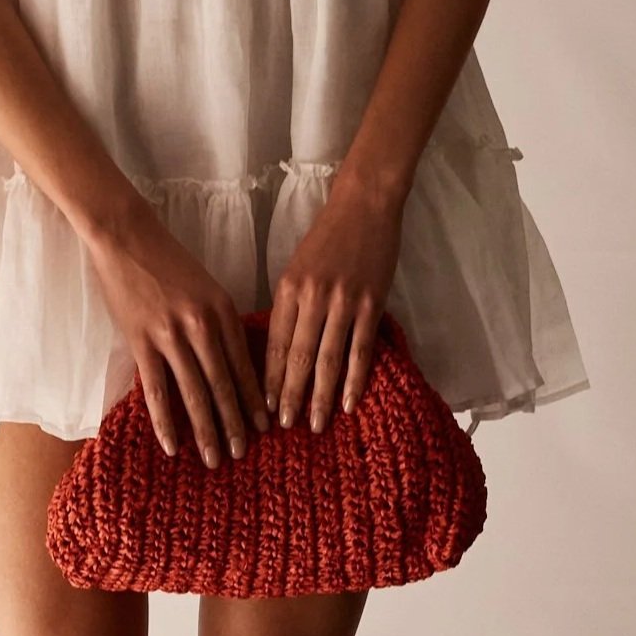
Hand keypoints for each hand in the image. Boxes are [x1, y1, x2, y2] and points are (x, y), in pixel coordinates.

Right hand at [86, 205, 271, 465]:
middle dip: (235, 424)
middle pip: (224, 385)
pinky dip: (166, 422)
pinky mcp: (141, 341)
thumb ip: (220, 322)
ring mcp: (171, 335)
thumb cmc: (167, 260)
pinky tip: (172, 446)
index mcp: (224, 310)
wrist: (126, 236)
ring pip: (195, 394)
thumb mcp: (207, 287)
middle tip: (243, 454)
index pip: (245, 365)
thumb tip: (233, 363)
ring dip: (206, 431)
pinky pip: (157, 391)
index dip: (254, 400)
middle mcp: (203, 325)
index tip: (264, 427)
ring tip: (215, 458)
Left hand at [266, 170, 406, 432]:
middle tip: (283, 428)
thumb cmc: (328, 238)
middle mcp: (312, 297)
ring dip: (321, 396)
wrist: (365, 206)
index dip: (269, 379)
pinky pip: (361, 350)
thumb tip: (279, 350)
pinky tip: (350, 402)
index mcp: (288, 289)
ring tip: (315, 425)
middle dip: (290, 396)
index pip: (274, 344)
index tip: (263, 408)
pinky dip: (354, 379)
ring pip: (328, 359)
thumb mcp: (296, 268)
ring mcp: (344, 302)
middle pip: (298, 357)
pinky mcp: (372, 304)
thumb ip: (289, 306)